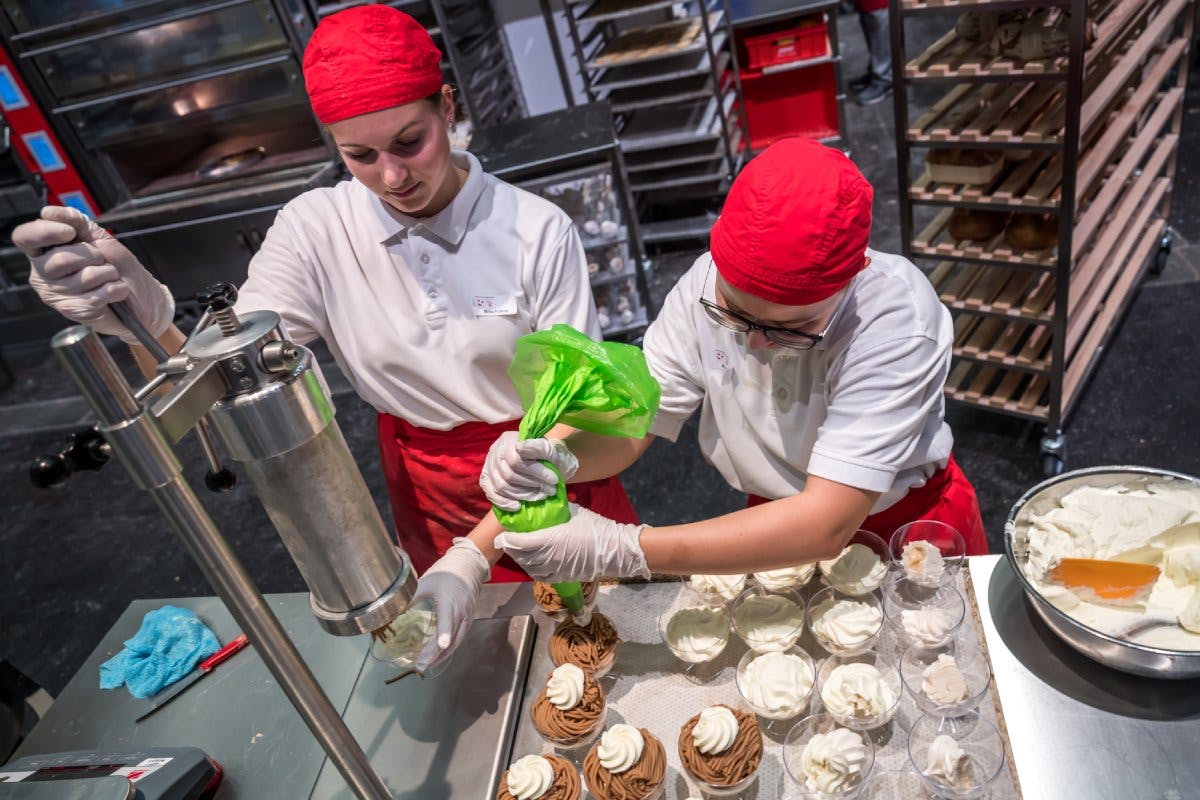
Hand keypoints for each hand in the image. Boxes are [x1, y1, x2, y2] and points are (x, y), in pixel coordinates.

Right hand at [12, 206, 172, 344]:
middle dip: (93, 255)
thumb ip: (75, 222)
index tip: (70, 232)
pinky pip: (96, 296)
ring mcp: (55, 294)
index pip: (24, 237)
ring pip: (84, 277)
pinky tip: (114, 293)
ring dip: (108, 273)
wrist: (144, 297)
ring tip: (110, 277)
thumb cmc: (118, 266)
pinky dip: (114, 290)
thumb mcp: (99, 237)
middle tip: (102, 260)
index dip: (46, 232)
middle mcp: (42, 273)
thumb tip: (48, 212)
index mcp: (43, 250)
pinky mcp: (72, 311)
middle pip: (60, 258)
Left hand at [411, 537, 489, 671]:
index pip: (447, 619)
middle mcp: (460, 611)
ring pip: (456, 641)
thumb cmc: (445, 574)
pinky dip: (449, 649)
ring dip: (442, 655)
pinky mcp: (469, 621)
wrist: (467, 567)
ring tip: (426, 665)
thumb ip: (410, 598)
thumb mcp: (425, 583)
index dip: (444, 633)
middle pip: (450, 637)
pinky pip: (460, 638)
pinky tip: (438, 655)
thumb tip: (391, 613)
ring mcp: (467, 617)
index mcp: (448, 600)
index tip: (441, 645)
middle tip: (420, 666)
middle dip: (435, 653)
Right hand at [480, 431, 578, 511]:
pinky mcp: (487, 480)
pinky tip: (518, 506)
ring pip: (500, 486)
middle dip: (532, 485)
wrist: (547, 463)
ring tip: (540, 496)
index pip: (516, 459)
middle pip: (508, 475)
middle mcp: (496, 450)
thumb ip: (539, 447)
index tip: (554, 480)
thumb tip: (521, 448)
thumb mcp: (550, 449)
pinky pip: (491, 494)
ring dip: (523, 495)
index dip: (535, 472)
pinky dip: (504, 502)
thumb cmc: (549, 455)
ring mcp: (489, 465)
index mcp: (509, 439)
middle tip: (550, 490)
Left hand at [494, 505, 648, 581]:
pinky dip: (532, 568)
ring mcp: (555, 569)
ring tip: (518, 550)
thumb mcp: (573, 513)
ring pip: (529, 567)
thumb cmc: (594, 527)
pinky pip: (540, 575)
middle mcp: (549, 557)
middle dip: (512, 549)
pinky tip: (532, 562)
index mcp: (551, 539)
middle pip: (521, 556)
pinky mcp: (561, 577)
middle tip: (508, 540)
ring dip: (521, 559)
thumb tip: (543, 503)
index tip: (503, 534)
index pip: (520, 542)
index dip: (508, 539)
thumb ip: (555, 510)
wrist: (613, 550)